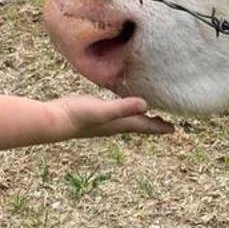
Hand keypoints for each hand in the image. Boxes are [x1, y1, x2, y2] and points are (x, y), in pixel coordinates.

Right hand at [47, 95, 173, 140]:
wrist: (54, 120)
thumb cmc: (78, 116)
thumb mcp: (103, 111)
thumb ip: (123, 108)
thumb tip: (146, 105)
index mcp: (120, 124)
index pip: (144, 126)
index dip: (159, 127)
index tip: (174, 129)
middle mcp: (114, 123)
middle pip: (138, 124)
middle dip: (152, 123)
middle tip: (167, 122)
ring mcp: (103, 118)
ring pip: (127, 117)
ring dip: (139, 115)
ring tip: (148, 109)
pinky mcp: (94, 110)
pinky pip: (114, 109)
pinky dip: (123, 105)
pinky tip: (121, 98)